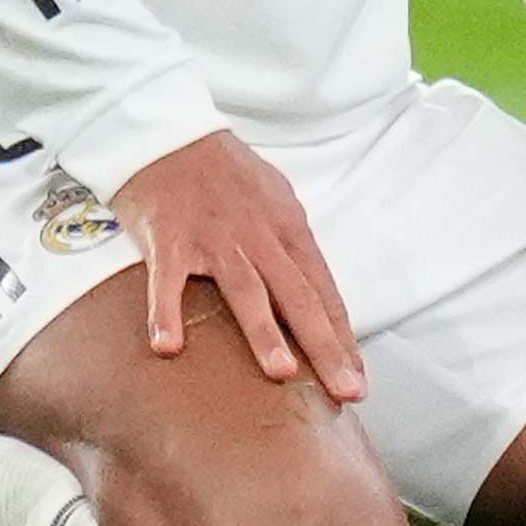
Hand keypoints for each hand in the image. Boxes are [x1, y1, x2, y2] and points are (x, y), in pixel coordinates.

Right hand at [114, 128, 364, 403]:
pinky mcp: (170, 238)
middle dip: (324, 346)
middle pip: (297, 296)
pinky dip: (167, 312)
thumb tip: (312, 293)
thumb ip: (290, 245)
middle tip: (344, 391)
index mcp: (286, 226)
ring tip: (282, 373)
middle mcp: (257, 234)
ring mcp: (214, 237)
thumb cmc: (222, 172)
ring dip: (264, 331)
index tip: (358, 379)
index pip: (322, 289)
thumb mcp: (272, 199)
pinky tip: (168, 346)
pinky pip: (169, 280)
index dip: (342, 336)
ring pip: (245, 288)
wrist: (167, 134)